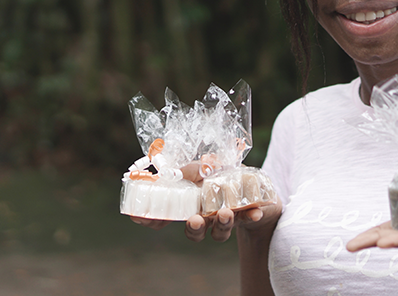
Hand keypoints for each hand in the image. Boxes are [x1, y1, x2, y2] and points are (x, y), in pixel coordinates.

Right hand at [129, 162, 282, 242]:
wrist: (254, 181)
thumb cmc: (220, 171)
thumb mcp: (202, 165)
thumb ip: (189, 171)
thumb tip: (172, 174)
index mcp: (190, 206)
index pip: (167, 218)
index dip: (153, 221)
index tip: (141, 220)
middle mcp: (205, 217)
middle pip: (194, 232)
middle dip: (194, 229)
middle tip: (194, 221)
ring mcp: (225, 219)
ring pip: (219, 232)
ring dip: (222, 225)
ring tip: (225, 214)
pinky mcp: (247, 217)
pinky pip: (248, 220)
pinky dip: (251, 216)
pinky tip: (256, 212)